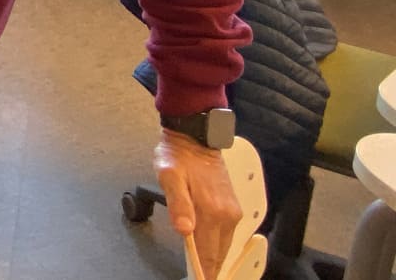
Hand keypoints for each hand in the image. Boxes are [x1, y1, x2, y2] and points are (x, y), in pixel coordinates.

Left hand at [153, 129, 241, 279]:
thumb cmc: (178, 155)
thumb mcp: (169, 176)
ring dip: (214, 258)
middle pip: (218, 253)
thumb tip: (185, 230)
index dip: (204, 271)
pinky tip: (209, 249)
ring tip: (204, 270)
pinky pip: (226, 234)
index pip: (208, 252)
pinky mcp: (231, 206)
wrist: (195, 136)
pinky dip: (218, 245)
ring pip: (224, 245)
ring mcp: (231, 211)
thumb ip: (178, 204)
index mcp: (213, 211)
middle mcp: (227, 215)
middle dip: (209, 268)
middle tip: (200, 277)